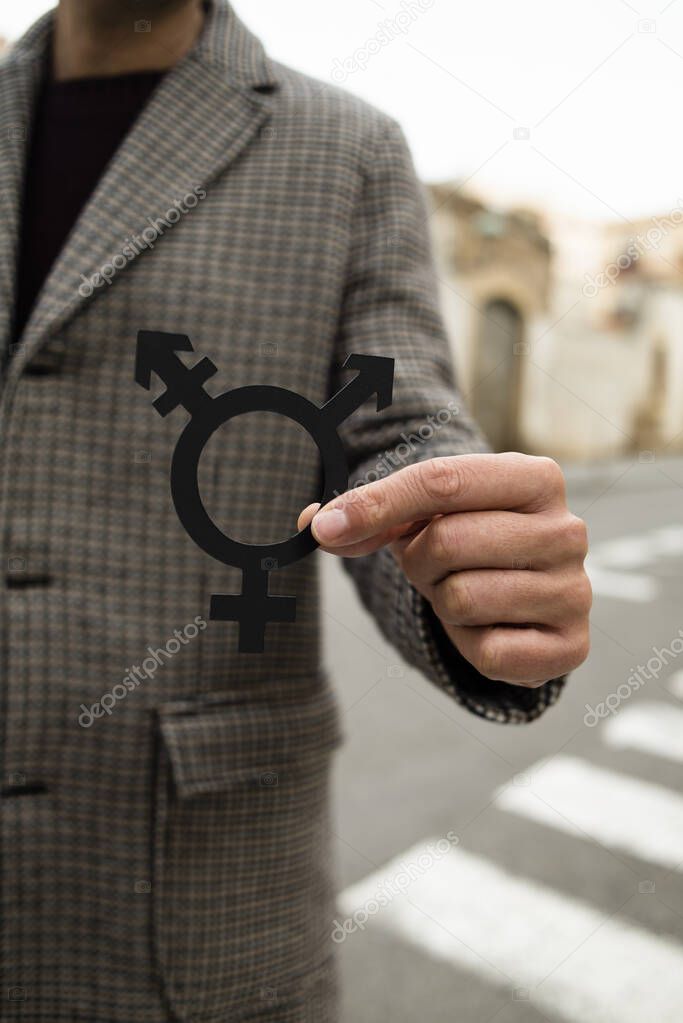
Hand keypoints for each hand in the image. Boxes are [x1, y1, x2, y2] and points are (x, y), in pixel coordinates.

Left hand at [298, 453, 590, 685]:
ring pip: (461, 599)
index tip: (328, 528)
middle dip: (420, 561)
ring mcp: (576, 589)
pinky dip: (470, 645)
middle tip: (436, 565)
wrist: (525, 597)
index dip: (375, 505)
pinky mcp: (573, 646)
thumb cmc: (468, 540)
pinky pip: (488, 652)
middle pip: (446, 541)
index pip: (441, 481)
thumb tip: (315, 524)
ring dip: (445, 603)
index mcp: (535, 478)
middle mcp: (567, 529)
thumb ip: (368, 514)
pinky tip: (489, 627)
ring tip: (467, 592)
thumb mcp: (421, 516)